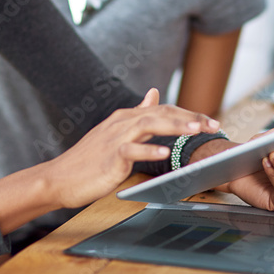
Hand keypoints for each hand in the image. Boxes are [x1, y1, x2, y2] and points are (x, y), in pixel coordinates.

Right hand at [45, 88, 219, 208]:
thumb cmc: (89, 160)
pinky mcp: (108, 156)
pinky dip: (148, 151)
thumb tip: (154, 95)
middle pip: (161, 114)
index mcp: (126, 118)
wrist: (59, 178)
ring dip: (174, 127)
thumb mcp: (116, 133)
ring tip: (196, 131)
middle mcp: (122, 123)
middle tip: (213, 124)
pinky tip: (163, 154)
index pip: (163, 110)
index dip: (188, 114)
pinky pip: (131, 151)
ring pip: (149, 125)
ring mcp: (114, 139)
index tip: (210, 122)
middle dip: (190, 118)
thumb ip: (137, 115)